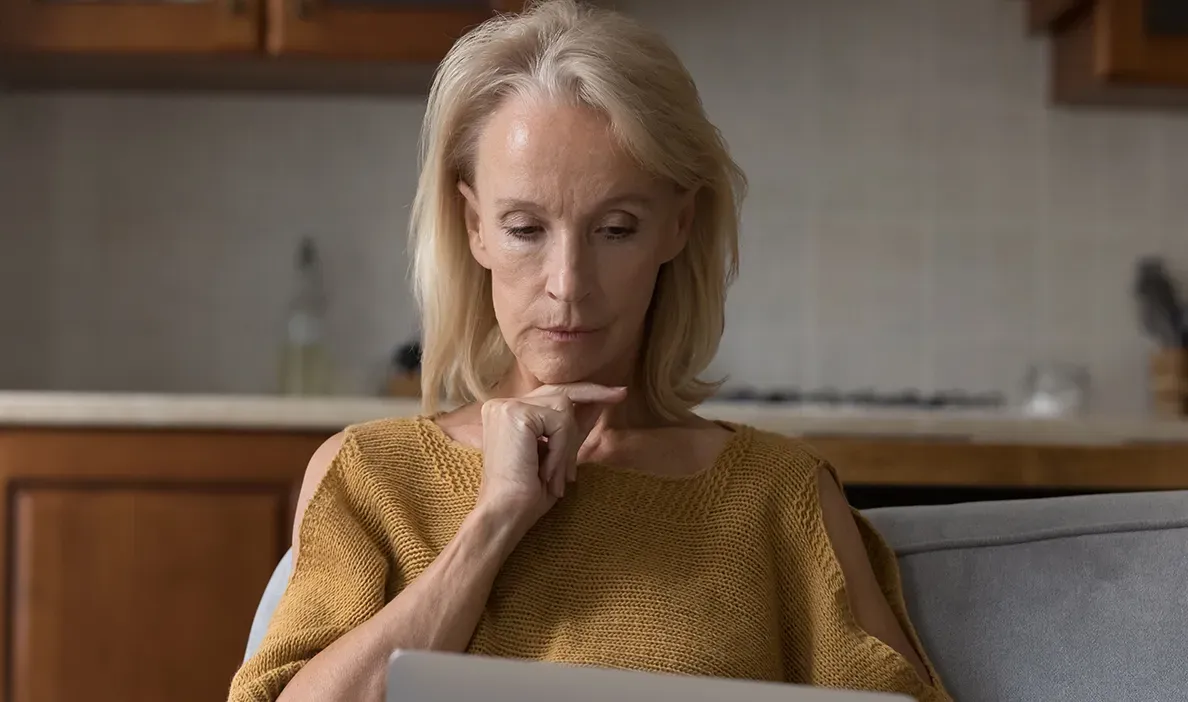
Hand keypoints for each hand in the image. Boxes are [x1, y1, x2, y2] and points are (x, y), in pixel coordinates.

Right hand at [476, 383, 626, 528]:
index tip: (615, 393)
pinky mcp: (515, 413)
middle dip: (593, 393)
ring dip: (568, 445)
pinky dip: (562, 449)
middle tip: (621, 394)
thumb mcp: (558, 453)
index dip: (583, 393)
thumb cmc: (528, 492)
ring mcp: (506, 406)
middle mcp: (502, 404)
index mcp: (507, 412)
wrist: (506, 513)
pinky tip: (547, 471)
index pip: (551, 395)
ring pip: (563, 409)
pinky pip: (559, 423)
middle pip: (559, 391)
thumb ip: (573, 427)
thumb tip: (599, 402)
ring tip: (557, 474)